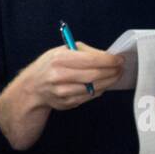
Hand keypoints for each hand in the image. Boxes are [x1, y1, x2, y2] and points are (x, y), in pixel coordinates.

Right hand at [0, 43, 124, 148]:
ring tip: (116, 75)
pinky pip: (91, 96)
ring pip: (96, 87)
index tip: (119, 59)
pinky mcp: (68, 103)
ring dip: (110, 81)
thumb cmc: (51, 65)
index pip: (91, 60)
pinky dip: (100, 89)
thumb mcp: (62, 51)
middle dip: (113, 71)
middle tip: (121, 68)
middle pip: (96, 75)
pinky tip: (103, 83)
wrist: (33, 87)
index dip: (109, 60)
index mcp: (59, 59)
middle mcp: (60, 76)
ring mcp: (64, 91)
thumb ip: (85, 52)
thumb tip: (109, 56)